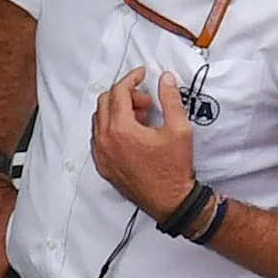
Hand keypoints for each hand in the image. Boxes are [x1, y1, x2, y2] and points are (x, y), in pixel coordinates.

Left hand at [90, 68, 197, 225]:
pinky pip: (98, 138)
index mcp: (121, 130)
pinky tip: (131, 133)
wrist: (169, 201)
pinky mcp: (103, 166)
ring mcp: (102, 155)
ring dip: (117, 111)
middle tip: (146, 102)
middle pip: (105, 102)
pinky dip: (111, 128)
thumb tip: (165, 79)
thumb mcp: (179, 129)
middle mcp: (105, 142)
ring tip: (141, 118)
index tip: (142, 76)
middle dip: (125, 95)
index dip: (131, 78)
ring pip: (99, 119)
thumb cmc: (173, 169)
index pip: (118, 92)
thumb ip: (171, 99)